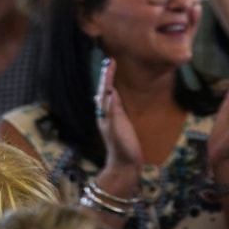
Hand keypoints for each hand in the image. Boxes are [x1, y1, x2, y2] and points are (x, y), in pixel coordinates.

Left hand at [95, 59, 142, 176]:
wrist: (124, 167)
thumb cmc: (123, 147)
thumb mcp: (119, 128)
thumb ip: (114, 110)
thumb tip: (111, 90)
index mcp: (104, 114)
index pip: (105, 90)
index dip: (108, 76)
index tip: (111, 61)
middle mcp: (105, 114)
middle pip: (103, 91)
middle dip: (106, 76)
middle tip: (110, 61)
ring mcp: (110, 119)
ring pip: (107, 96)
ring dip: (109, 82)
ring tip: (111, 70)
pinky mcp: (117, 123)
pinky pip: (113, 102)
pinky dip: (114, 92)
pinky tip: (116, 91)